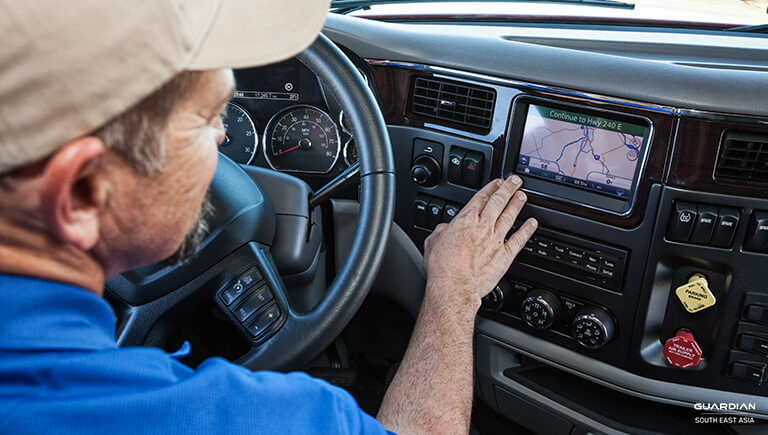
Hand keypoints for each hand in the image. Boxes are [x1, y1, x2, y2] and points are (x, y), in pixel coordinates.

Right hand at [423, 175, 536, 306]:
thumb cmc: (442, 267)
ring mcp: (495, 240)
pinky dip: (527, 230)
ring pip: (510, 216)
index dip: (489, 188)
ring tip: (523, 196)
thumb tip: (444, 229)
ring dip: (517, 204)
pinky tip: (532, 223)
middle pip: (498, 202)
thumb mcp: (432, 242)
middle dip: (507, 189)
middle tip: (515, 181)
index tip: (496, 183)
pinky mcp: (505, 256)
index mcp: (465, 221)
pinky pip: (519, 239)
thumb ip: (441, 231)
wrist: (454, 286)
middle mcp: (483, 227)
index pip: (480, 198)